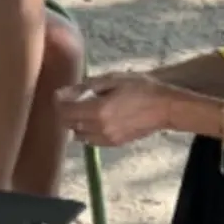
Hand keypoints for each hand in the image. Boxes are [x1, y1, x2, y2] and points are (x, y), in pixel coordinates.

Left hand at [57, 72, 172, 146]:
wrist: (165, 107)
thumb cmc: (140, 87)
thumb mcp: (111, 79)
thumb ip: (85, 87)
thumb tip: (63, 93)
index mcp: (97, 110)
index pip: (65, 112)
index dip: (59, 102)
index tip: (61, 93)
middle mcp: (99, 128)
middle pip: (69, 125)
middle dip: (65, 112)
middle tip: (72, 99)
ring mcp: (107, 139)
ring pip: (79, 135)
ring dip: (76, 123)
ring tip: (84, 109)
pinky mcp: (115, 144)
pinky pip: (92, 140)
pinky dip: (87, 131)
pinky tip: (96, 118)